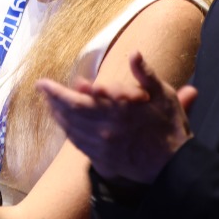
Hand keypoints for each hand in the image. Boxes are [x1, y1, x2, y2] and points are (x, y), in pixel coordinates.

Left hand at [38, 51, 195, 184]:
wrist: (177, 165)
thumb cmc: (170, 127)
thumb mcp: (163, 95)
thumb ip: (145, 74)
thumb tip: (134, 53)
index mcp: (117, 111)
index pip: (76, 100)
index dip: (57, 92)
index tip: (42, 82)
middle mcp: (105, 129)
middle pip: (69, 114)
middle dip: (52, 100)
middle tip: (41, 89)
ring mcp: (103, 147)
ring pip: (71, 130)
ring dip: (57, 115)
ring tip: (49, 103)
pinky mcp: (104, 161)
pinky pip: (79, 144)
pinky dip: (68, 132)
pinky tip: (64, 123)